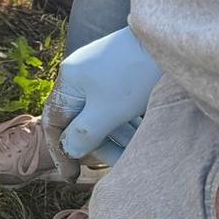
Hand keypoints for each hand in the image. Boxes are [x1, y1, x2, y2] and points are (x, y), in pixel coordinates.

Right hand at [42, 26, 161, 170]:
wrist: (163, 42)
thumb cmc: (133, 76)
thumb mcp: (108, 111)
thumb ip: (84, 134)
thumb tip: (68, 149)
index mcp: (68, 83)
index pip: (55, 123)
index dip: (61, 152)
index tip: (72, 177)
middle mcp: (79, 76)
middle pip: (81, 120)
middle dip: (101, 144)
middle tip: (122, 162)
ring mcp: (99, 73)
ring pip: (101, 113)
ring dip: (117, 134)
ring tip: (137, 148)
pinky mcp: (119, 72)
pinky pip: (114, 104)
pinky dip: (125, 120)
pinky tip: (142, 129)